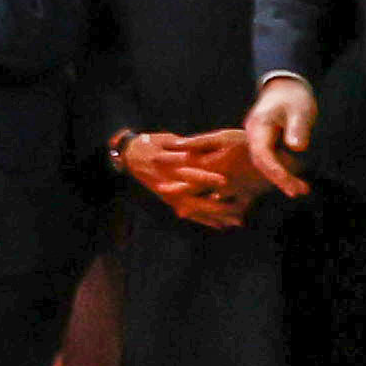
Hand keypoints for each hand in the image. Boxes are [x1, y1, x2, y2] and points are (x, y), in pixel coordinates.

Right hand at [117, 127, 255, 230]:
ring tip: (236, 220)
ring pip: (193, 207)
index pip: (188, 173)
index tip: (224, 181)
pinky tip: (221, 225)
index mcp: (165, 164)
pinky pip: (188, 212)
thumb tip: (199, 149)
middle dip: (214, 202)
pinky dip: (204, 219)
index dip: (205, 177)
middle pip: (194, 195)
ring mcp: (168, 193)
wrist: (129, 157)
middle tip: (235, 208)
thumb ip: (183, 146)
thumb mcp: (164, 140)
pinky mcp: (169, 200)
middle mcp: (167, 182)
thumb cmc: (151, 144)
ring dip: (214, 215)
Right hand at [242, 73, 316, 196]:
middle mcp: (253, 135)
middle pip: (261, 162)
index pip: (263, 154)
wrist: (286, 87)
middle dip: (279, 179)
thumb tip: (297, 148)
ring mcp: (257, 139)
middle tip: (299, 192)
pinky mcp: (264, 143)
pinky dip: (281, 172)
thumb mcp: (300, 110)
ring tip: (301, 190)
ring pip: (264, 164)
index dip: (276, 171)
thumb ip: (297, 128)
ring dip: (280, 178)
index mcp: (258, 126)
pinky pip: (269, 161)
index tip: (291, 185)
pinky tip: (294, 180)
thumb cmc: (294, 97)